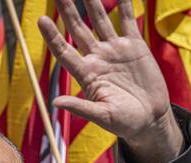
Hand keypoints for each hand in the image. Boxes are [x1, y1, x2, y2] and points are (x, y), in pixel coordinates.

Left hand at [38, 0, 181, 162]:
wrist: (150, 119)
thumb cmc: (124, 122)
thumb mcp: (102, 116)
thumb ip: (81, 107)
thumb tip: (56, 102)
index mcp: (87, 74)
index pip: (64, 51)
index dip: (52, 36)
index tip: (41, 20)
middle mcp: (97, 58)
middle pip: (78, 30)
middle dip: (68, 12)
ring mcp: (115, 50)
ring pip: (100, 20)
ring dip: (92, 3)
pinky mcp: (135, 47)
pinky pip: (127, 21)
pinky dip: (124, 5)